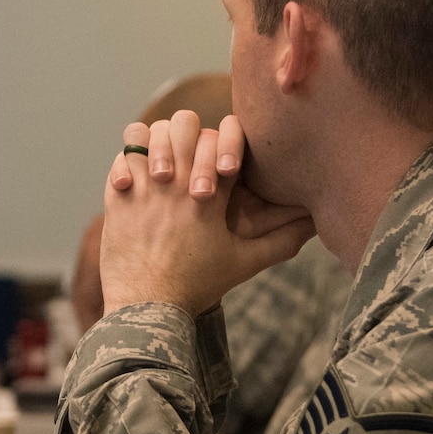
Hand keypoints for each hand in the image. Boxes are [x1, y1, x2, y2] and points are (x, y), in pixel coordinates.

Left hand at [99, 111, 314, 316]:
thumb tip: (315, 225)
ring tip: (163, 165)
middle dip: (191, 135)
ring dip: (158, 142)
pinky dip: (128, 161)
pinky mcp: (117, 196)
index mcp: (211, 194)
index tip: (225, 169)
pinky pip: (121, 156)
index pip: (225, 137)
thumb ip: (282, 240)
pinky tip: (135, 181)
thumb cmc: (196, 285)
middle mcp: (177, 182)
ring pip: (148, 132)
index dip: (228, 143)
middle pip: (185, 124)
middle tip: (190, 162)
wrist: (146, 309)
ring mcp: (144, 186)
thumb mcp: (246, 262)